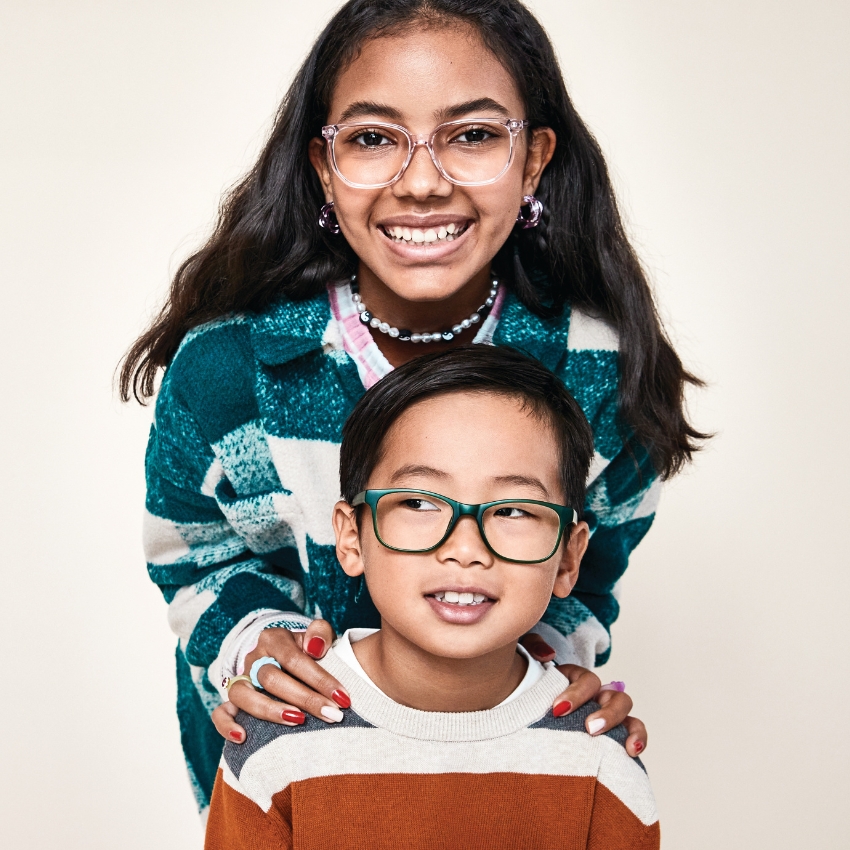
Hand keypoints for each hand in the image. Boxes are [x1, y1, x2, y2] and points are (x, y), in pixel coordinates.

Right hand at [211, 620, 348, 744]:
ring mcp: (241, 679)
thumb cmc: (309, 651)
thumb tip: (315, 647)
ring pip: (243, 695)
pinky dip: (227, 725)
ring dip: (271, 710)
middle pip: (272, 679)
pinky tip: (243, 737)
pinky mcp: (232, 701)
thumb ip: (320, 633)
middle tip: (331, 715)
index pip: (295, 659)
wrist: (290, 660)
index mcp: (275, 639)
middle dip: (305, 699)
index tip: (343, 698)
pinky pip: (220, 713)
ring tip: (298, 722)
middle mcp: (254, 658)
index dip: (320, 679)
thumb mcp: (318, 636)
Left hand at [519, 633, 647, 757]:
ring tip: (626, 747)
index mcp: (579, 680)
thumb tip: (548, 654)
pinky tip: (632, 753)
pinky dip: (638, 742)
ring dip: (631, 730)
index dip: (576, 694)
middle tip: (589, 729)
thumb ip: (535, 647)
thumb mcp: (529, 666)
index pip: (587, 681)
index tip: (557, 710)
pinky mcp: (611, 740)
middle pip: (616, 698)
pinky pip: (632, 738)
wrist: (525, 722)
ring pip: (629, 718)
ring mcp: (607, 719)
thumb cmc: (530, 693)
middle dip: (607, 714)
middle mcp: (598, 698)